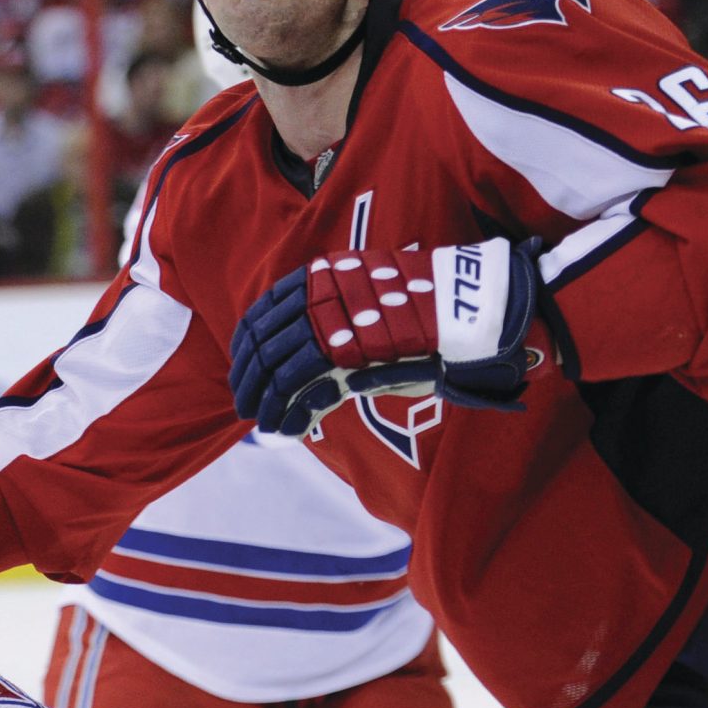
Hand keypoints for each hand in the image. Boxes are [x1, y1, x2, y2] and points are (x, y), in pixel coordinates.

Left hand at [229, 239, 539, 438]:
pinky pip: (306, 391)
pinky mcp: (350, 359)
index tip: (241, 363)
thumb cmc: (423, 313)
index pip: (265, 308)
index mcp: (323, 277)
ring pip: (279, 371)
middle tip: (245, 403)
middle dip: (250, 379)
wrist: (466, 314)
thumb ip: (334, 324)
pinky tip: (286, 429)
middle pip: (265, 343)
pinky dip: (291, 413)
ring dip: (267, 402)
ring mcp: (334, 328)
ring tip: (264, 423)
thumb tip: (303, 358)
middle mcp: (322, 299)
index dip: (247, 340)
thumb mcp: (369, 307)